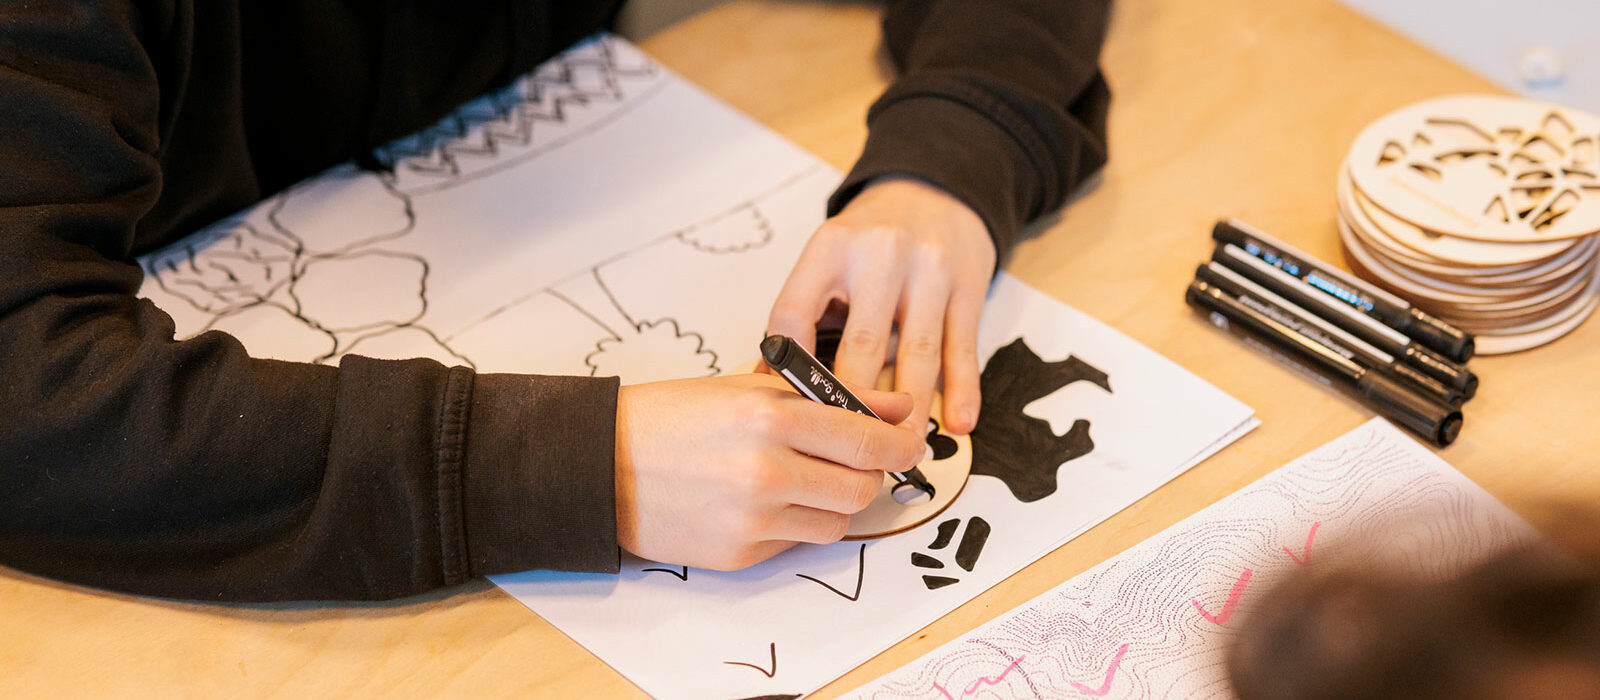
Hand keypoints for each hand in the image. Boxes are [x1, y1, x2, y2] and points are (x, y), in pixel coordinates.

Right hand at [614, 373, 923, 569]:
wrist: (601, 463)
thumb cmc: (670, 418)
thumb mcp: (748, 388)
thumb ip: (828, 398)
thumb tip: (896, 407)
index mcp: (769, 416)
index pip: (867, 439)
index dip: (900, 443)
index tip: (910, 440)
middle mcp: (766, 470)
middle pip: (862, 487)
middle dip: (869, 475)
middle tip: (855, 462)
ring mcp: (753, 518)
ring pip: (836, 522)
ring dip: (832, 503)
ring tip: (798, 480)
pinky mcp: (740, 555)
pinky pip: (796, 544)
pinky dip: (793, 524)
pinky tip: (761, 502)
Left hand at [767, 177, 993, 434]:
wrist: (936, 187)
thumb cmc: (871, 238)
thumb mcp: (828, 257)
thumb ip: (806, 313)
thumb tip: (768, 384)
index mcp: (829, 248)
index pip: (794, 316)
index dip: (787, 372)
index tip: (791, 414)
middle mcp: (878, 255)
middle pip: (861, 346)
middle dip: (854, 408)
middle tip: (848, 456)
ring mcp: (928, 270)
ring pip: (916, 354)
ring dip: (909, 412)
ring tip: (899, 452)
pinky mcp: (968, 285)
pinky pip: (962, 346)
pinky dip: (962, 389)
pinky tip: (958, 423)